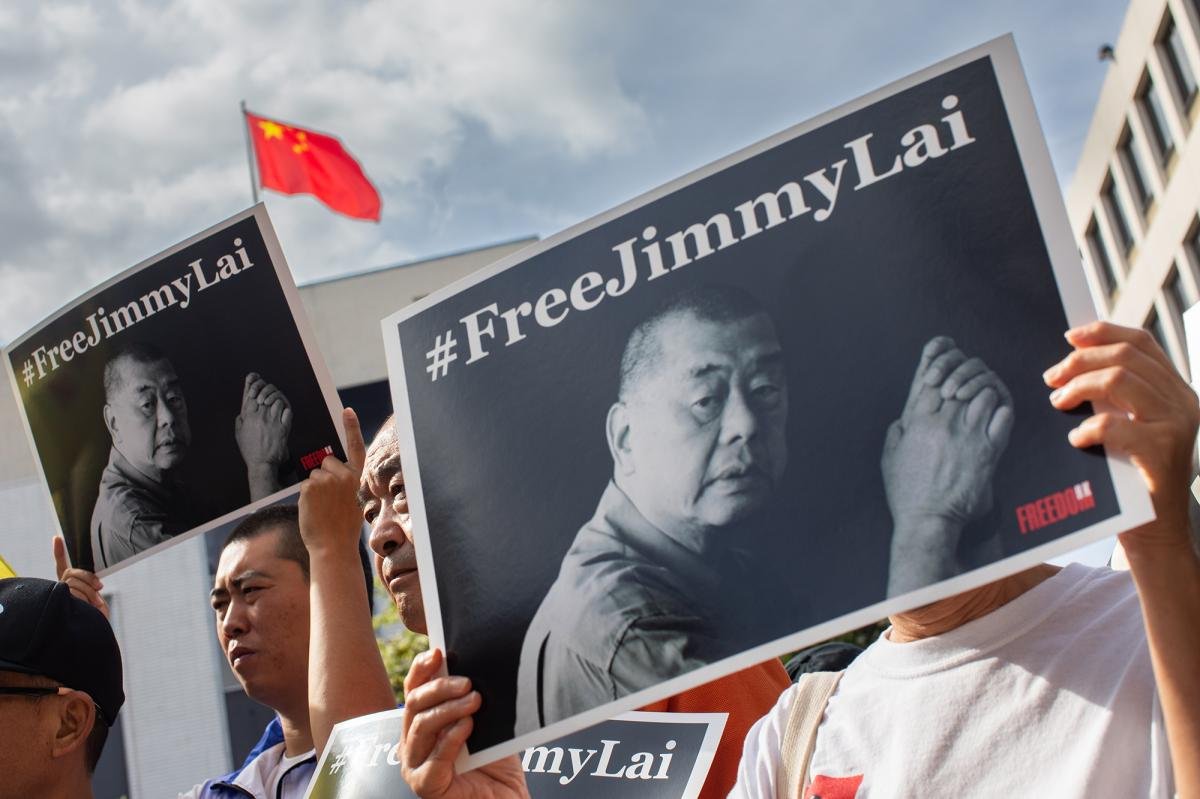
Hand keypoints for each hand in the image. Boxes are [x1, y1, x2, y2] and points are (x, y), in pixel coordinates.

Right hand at [53, 536, 107, 618]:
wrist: (91, 634)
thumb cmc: (94, 617)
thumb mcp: (96, 599)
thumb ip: (91, 587)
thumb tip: (93, 584)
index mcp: (70, 584)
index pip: (62, 566)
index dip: (59, 552)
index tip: (57, 538)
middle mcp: (61, 588)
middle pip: (72, 573)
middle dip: (88, 579)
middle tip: (100, 589)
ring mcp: (60, 594)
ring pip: (73, 583)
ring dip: (88, 592)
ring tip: (95, 605)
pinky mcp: (61, 601)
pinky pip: (71, 591)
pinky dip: (84, 597)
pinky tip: (87, 604)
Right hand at [235, 373, 291, 469]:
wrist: (262, 463)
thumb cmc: (250, 450)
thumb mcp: (239, 433)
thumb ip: (241, 419)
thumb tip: (243, 411)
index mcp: (248, 416)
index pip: (251, 394)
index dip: (253, 384)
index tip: (254, 377)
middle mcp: (260, 417)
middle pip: (264, 394)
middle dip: (265, 389)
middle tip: (266, 390)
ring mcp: (273, 422)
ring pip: (277, 400)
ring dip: (276, 399)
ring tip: (275, 403)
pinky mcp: (284, 428)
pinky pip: (287, 410)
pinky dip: (285, 408)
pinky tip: (283, 410)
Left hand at [298, 409, 366, 556]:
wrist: (334, 547)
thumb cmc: (343, 528)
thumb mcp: (352, 501)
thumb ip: (345, 484)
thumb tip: (328, 471)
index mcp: (358, 478)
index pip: (356, 447)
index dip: (352, 427)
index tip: (346, 410)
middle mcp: (345, 475)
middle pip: (326, 462)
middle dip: (324, 475)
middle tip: (329, 500)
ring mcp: (327, 479)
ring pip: (313, 475)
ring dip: (314, 489)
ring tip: (322, 508)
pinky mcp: (311, 486)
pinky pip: (304, 485)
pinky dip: (305, 497)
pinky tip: (314, 510)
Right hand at [402, 648, 528, 797]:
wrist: (508, 798)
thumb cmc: (496, 759)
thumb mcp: (485, 720)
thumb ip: (473, 697)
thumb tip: (475, 664)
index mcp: (422, 722)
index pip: (413, 689)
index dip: (422, 668)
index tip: (439, 652)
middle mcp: (412, 742)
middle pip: (414, 704)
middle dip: (439, 687)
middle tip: (467, 682)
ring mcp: (415, 765)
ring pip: (421, 727)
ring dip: (449, 709)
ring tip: (474, 701)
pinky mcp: (425, 786)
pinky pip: (433, 759)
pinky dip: (451, 738)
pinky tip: (467, 726)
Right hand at [883, 336, 1013, 526]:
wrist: (930, 520)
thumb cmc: (907, 492)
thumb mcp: (890, 457)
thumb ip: (898, 432)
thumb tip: (906, 419)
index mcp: (918, 422)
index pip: (930, 378)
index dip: (938, 362)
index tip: (943, 353)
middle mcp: (945, 424)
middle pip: (959, 380)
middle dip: (963, 371)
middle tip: (967, 370)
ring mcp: (969, 436)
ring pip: (984, 393)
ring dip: (983, 389)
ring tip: (981, 393)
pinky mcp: (990, 451)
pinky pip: (1003, 416)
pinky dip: (1001, 408)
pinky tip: (996, 410)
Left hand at [1045, 322, 1199, 554]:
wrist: (1156, 530)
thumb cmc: (1132, 477)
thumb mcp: (1128, 427)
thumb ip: (1113, 397)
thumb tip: (1070, 363)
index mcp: (1175, 390)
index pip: (1142, 343)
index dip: (1104, 332)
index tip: (1069, 337)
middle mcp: (1183, 401)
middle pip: (1126, 356)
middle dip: (1080, 361)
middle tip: (1051, 378)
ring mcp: (1177, 424)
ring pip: (1119, 380)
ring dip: (1078, 387)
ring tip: (1057, 403)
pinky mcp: (1164, 451)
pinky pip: (1116, 425)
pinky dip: (1088, 427)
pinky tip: (1076, 439)